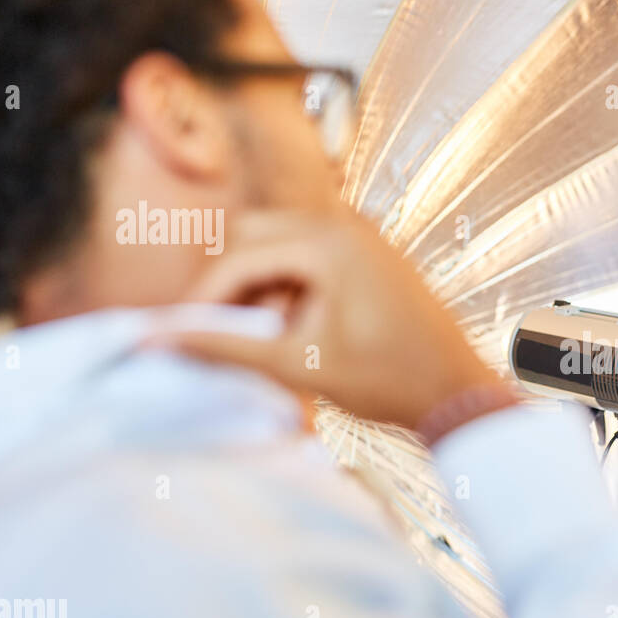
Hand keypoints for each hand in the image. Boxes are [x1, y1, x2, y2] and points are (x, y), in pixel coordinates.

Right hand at [136, 207, 518, 430]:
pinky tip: (295, 331)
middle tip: (219, 335)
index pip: (238, 255)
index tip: (178, 335)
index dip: (202, 298)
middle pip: (252, 236)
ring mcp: (362, 236)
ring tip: (265, 341)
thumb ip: (225, 349)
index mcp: (330, 242)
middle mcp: (346, 224)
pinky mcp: (370, 254)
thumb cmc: (389, 381)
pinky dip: (288, 287)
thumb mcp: (299, 366)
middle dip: (228, 285)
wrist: (458, 393)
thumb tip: (158, 341)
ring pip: (279, 246)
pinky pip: (309, 256)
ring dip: (258, 288)